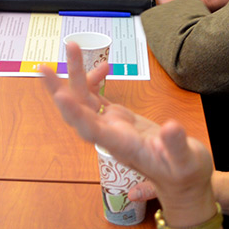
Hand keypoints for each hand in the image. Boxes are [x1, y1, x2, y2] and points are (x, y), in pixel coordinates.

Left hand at [41, 43, 214, 207]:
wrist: (183, 181)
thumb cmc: (185, 174)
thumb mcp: (187, 161)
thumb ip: (177, 146)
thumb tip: (172, 128)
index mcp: (123, 146)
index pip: (92, 131)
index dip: (75, 114)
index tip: (60, 96)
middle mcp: (111, 136)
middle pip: (78, 113)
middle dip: (60, 90)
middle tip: (42, 69)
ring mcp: (112, 126)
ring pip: (85, 100)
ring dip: (76, 75)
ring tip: (73, 47)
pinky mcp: (119, 120)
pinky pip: (98, 99)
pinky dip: (96, 81)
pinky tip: (103, 65)